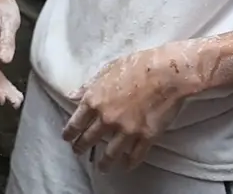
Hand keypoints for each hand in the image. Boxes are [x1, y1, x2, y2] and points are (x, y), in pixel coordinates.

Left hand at [62, 45, 193, 170]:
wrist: (166, 72)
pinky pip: (135, 155)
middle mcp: (107, 118)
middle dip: (81, 147)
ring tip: (102, 167)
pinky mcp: (146, 136)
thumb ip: (88, 86)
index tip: (67, 138)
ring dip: (104, 162)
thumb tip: (72, 95)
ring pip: (110, 153)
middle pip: (89, 139)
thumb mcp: (107, 70)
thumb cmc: (137, 65)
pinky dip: (130, 163)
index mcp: (95, 100)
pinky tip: (127, 166)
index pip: (76, 122)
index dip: (69, 132)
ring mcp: (126, 129)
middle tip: (78, 151)